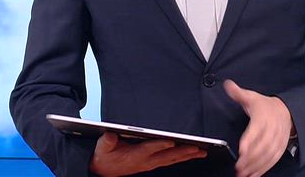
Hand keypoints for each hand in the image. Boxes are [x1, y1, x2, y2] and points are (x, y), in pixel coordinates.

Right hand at [88, 132, 206, 176]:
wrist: (104, 171)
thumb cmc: (105, 156)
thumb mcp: (103, 148)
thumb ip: (107, 141)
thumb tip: (111, 134)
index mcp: (134, 155)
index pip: (149, 149)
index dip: (159, 145)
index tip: (170, 141)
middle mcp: (146, 161)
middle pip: (167, 156)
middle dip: (182, 151)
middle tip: (197, 147)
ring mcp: (151, 163)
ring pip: (172, 159)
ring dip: (187, 155)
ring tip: (202, 151)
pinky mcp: (153, 163)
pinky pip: (171, 160)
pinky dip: (183, 157)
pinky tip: (193, 153)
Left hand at [224, 79, 293, 176]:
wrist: (286, 111)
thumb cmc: (265, 106)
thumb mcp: (251, 97)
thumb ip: (238, 93)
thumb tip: (227, 84)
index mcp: (263, 117)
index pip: (256, 129)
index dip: (249, 140)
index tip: (241, 149)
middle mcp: (271, 130)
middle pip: (262, 146)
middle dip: (250, 158)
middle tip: (238, 167)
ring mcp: (277, 140)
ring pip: (267, 155)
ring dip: (256, 166)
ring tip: (243, 173)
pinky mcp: (279, 148)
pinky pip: (272, 160)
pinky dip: (263, 169)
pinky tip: (254, 175)